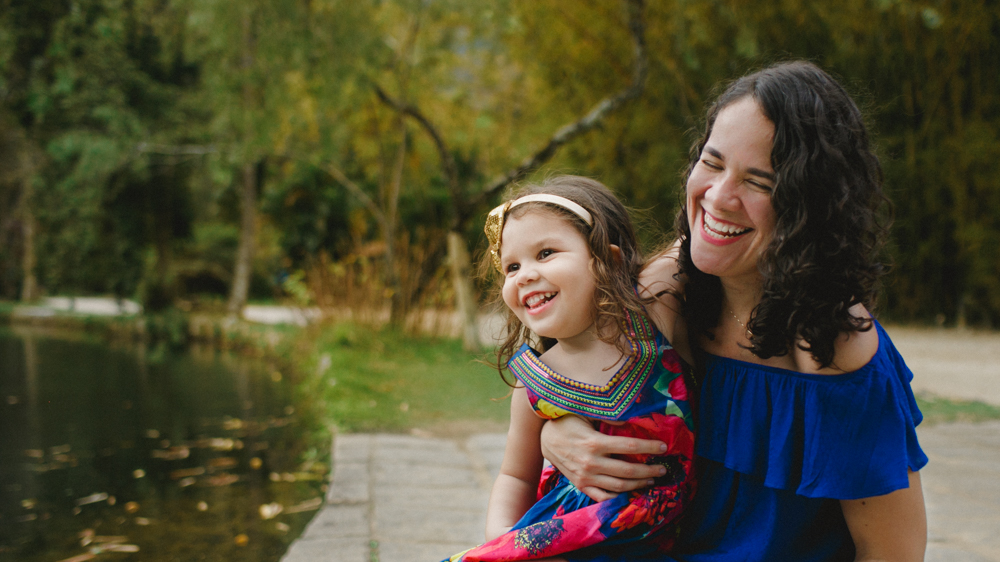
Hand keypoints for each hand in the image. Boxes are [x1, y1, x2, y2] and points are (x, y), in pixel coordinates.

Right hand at [539, 415, 667, 501]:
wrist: (545, 439)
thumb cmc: (568, 422)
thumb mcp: (586, 414)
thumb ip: (608, 417)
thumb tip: (629, 421)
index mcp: (594, 442)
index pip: (630, 446)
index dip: (650, 447)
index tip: (664, 447)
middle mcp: (591, 462)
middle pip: (628, 471)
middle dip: (649, 470)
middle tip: (663, 469)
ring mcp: (585, 477)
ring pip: (619, 487)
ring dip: (638, 485)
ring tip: (650, 480)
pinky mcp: (580, 485)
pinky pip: (602, 497)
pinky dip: (617, 498)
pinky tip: (629, 492)